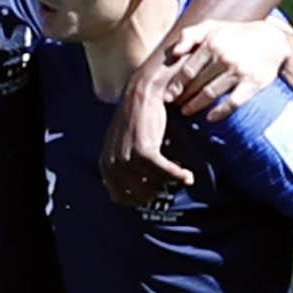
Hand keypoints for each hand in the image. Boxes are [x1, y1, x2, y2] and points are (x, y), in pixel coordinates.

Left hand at [101, 62, 193, 205]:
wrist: (142, 92)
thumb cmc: (137, 118)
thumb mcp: (123, 145)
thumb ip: (126, 166)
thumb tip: (144, 191)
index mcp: (105, 165)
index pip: (120, 197)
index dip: (140, 199)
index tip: (157, 194)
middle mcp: (112, 165)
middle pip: (140, 194)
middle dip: (158, 191)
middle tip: (172, 184)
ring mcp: (127, 159)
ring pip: (154, 183)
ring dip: (170, 182)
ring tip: (183, 175)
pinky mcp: (143, 152)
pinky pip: (165, 173)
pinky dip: (178, 175)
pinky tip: (187, 174)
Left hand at [169, 19, 290, 120]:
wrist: (273, 40)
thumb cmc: (236, 34)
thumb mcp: (212, 26)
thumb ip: (190, 34)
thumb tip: (174, 53)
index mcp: (212, 43)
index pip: (188, 69)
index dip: (176, 84)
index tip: (168, 95)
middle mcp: (224, 57)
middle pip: (196, 83)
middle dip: (183, 96)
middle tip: (174, 105)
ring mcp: (238, 71)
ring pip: (210, 93)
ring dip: (195, 105)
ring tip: (186, 111)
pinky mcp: (252, 83)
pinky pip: (233, 102)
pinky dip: (220, 112)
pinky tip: (210, 117)